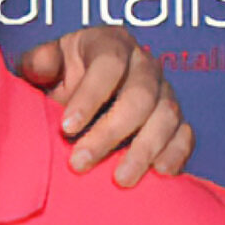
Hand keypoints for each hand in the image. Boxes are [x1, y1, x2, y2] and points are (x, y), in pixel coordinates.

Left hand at [14, 28, 193, 185]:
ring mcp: (164, 93)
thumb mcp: (44, 65)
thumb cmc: (61, 79)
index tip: (66, 128)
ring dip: (144, 150)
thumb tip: (43, 67)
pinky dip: (176, 154)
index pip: (108, 64)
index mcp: (111, 44)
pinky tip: (160, 174)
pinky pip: (185, 135)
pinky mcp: (176, 120)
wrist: (83, 97)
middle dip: (110, 132)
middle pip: (139, 96)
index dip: (89, 96)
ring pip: (166, 117)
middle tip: (80, 163)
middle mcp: (144, 65)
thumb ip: (39, 63)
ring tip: (121, 180)